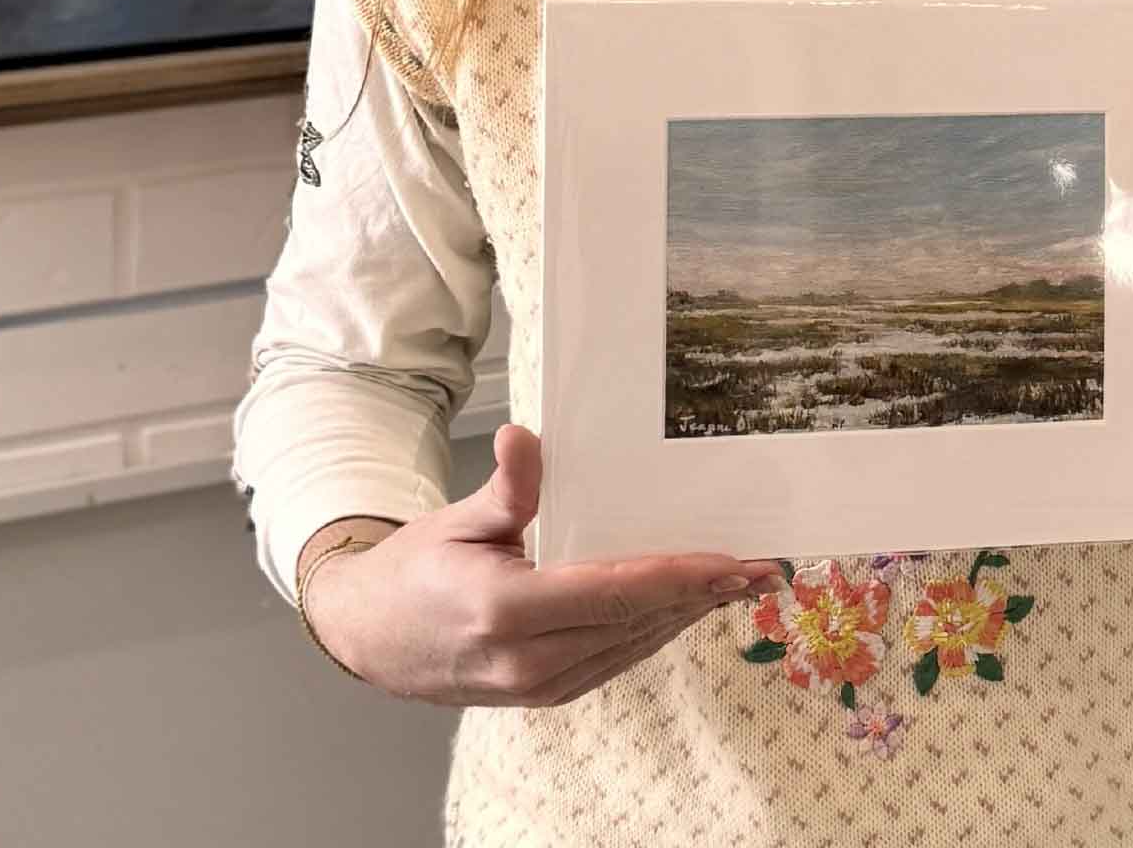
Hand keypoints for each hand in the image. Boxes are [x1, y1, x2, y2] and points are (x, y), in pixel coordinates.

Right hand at [303, 424, 782, 706]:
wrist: (370, 640)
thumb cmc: (414, 572)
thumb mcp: (454, 521)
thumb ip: (505, 489)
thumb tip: (527, 437)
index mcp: (504, 611)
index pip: (611, 593)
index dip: (676, 577)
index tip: (728, 561)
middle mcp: (526, 661)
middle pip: (634, 624)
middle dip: (702, 595)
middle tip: (761, 567)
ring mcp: (537, 687)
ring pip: (631, 646)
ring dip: (688, 615)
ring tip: (739, 583)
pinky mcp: (544, 694)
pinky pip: (613, 659)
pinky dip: (655, 631)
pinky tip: (687, 608)